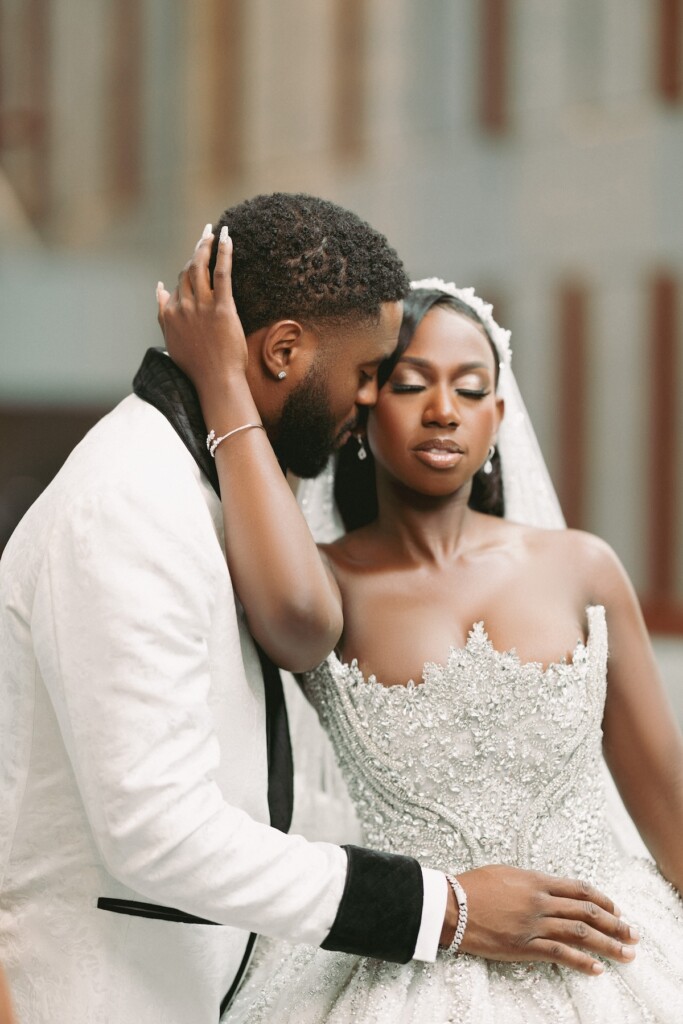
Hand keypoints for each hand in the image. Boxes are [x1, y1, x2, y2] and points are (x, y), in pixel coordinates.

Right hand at [157, 224, 247, 402]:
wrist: (215, 381)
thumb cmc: (197, 366)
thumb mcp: (171, 338)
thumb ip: (163, 312)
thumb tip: (158, 288)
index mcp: (169, 313)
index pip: (177, 283)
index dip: (187, 271)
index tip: (196, 259)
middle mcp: (182, 306)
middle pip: (188, 270)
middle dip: (196, 250)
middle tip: (205, 234)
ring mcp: (201, 306)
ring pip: (201, 267)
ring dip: (206, 245)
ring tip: (213, 232)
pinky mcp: (222, 308)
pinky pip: (222, 273)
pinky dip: (224, 252)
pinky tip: (227, 238)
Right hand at [442, 865, 638, 975]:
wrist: (449, 906)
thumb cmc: (472, 886)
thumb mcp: (505, 873)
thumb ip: (530, 881)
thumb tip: (547, 887)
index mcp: (535, 880)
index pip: (578, 889)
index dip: (601, 899)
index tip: (615, 908)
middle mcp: (539, 901)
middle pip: (586, 912)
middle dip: (614, 923)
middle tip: (633, 932)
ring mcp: (533, 925)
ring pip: (580, 934)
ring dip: (608, 944)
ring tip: (627, 953)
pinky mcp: (524, 947)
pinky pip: (559, 955)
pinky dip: (581, 962)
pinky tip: (597, 968)